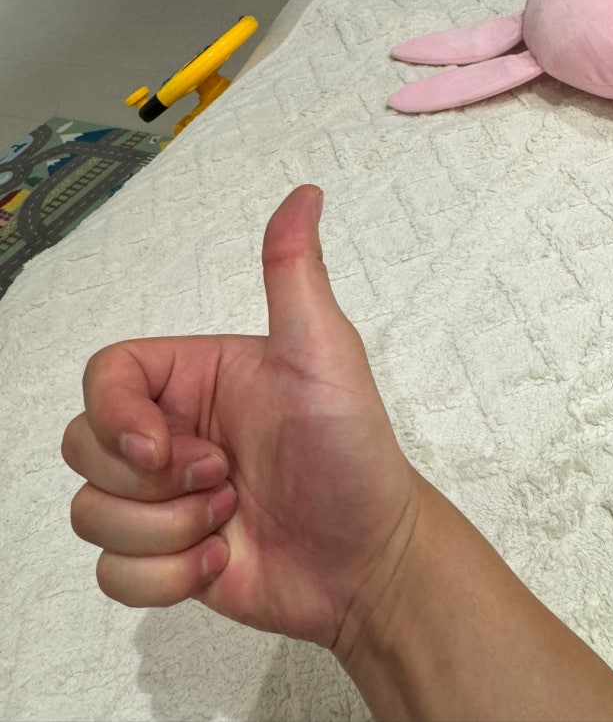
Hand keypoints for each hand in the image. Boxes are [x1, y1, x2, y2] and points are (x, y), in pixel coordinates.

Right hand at [62, 185, 418, 647]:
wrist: (369, 558)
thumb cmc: (353, 453)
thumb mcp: (324, 354)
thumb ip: (295, 273)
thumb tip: (305, 193)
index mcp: (194, 379)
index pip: (103, 377)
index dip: (114, 415)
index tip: (163, 447)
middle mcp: (171, 433)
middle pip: (83, 447)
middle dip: (152, 483)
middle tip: (226, 481)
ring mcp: (163, 498)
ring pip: (91, 513)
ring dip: (165, 532)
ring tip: (231, 520)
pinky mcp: (164, 555)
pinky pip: (111, 572)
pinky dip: (165, 579)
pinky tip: (220, 559)